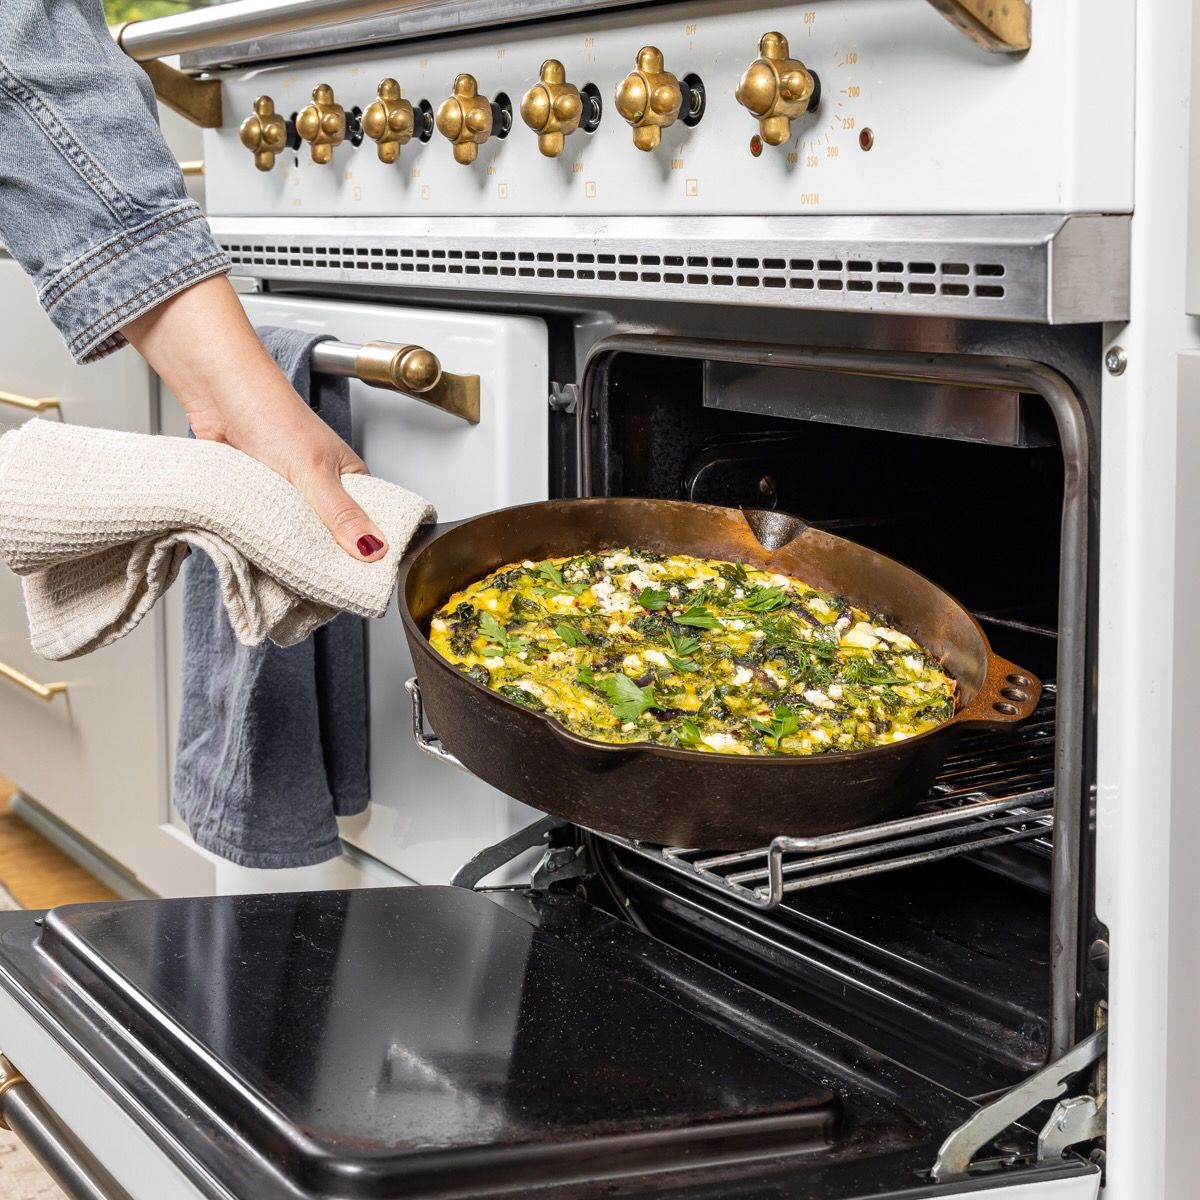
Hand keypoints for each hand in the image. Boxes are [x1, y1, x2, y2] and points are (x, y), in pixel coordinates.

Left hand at [121, 276, 386, 560]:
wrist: (216, 395)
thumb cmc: (270, 413)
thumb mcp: (312, 471)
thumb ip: (340, 513)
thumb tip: (374, 549)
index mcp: (351, 482)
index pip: (371, 528)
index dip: (367, 558)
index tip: (358, 585)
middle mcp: (323, 493)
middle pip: (331, 541)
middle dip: (323, 562)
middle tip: (317, 587)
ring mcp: (289, 499)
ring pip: (296, 540)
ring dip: (288, 553)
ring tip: (288, 574)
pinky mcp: (258, 503)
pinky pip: (266, 533)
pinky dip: (262, 543)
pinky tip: (260, 555)